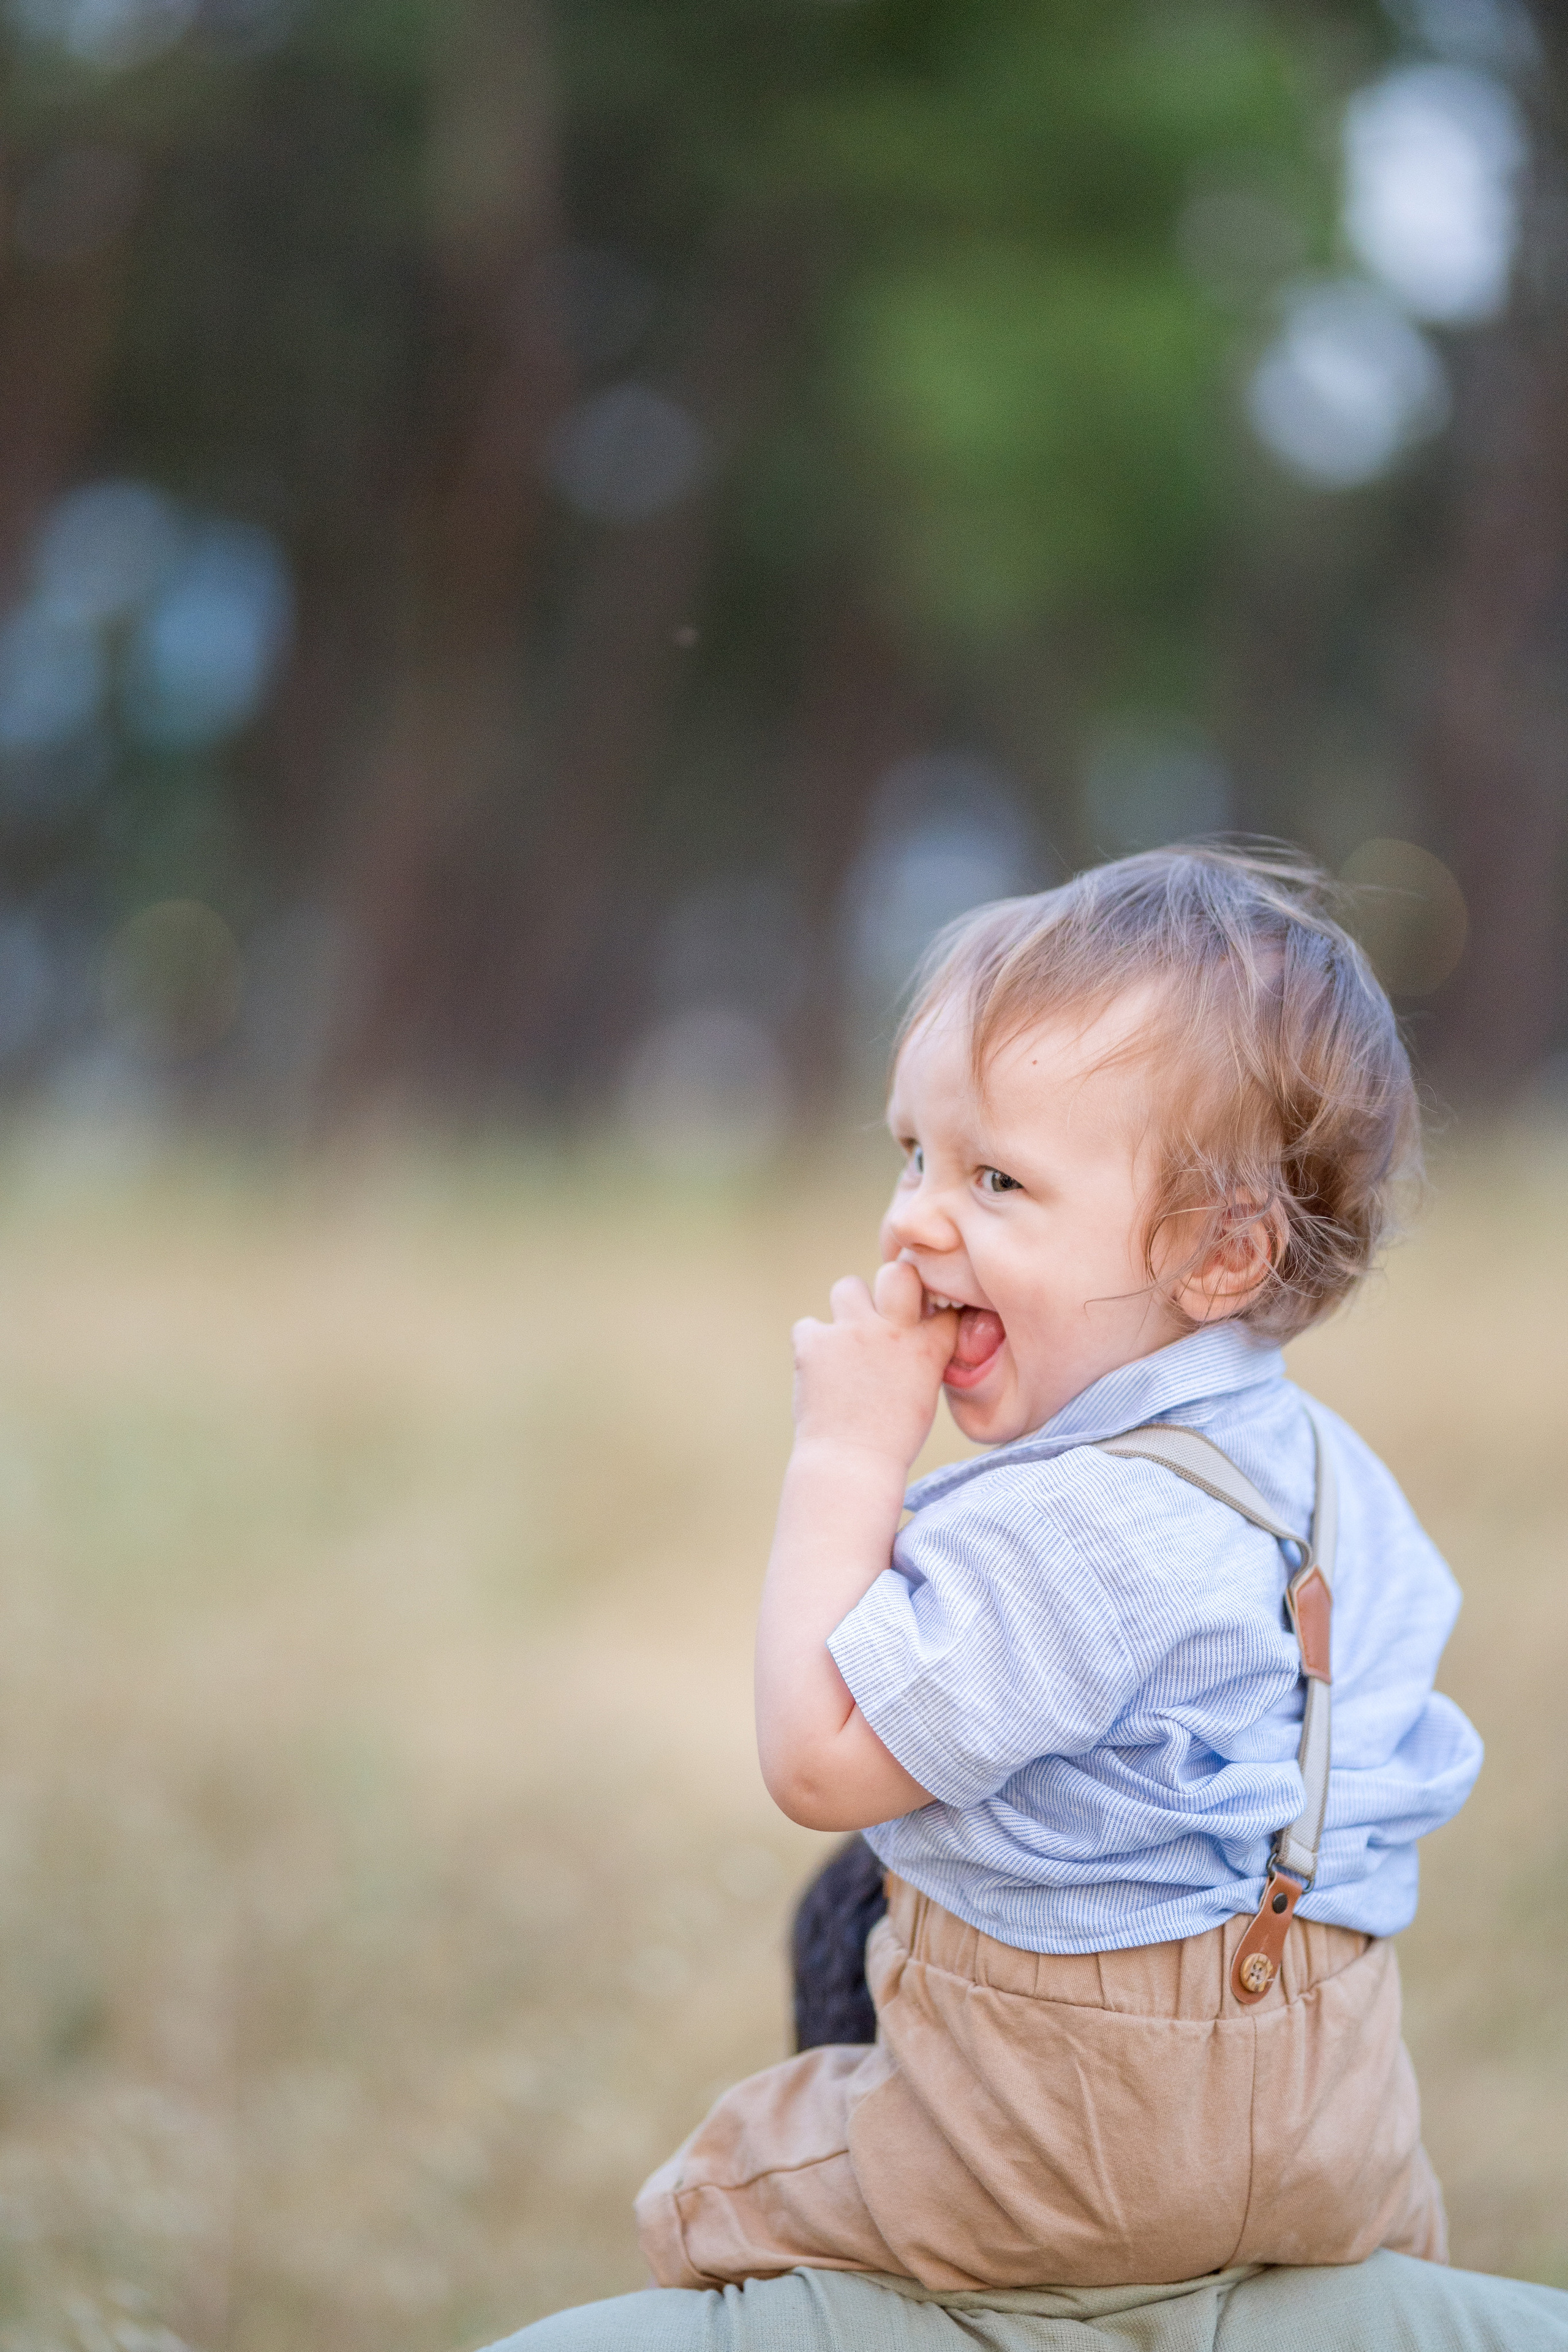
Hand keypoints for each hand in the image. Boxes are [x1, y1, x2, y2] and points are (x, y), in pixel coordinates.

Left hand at [790, 1258, 957, 1471]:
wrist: (850, 1464)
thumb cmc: (893, 1437)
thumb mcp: (925, 1393)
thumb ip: (923, 1355)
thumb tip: (912, 1328)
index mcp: (928, 1347)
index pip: (942, 1305)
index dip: (934, 1310)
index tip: (927, 1321)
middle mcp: (892, 1331)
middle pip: (898, 1272)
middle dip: (893, 1284)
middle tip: (883, 1311)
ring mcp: (851, 1333)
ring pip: (848, 1286)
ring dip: (849, 1308)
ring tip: (847, 1339)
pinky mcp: (813, 1341)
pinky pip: (809, 1324)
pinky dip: (813, 1343)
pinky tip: (820, 1368)